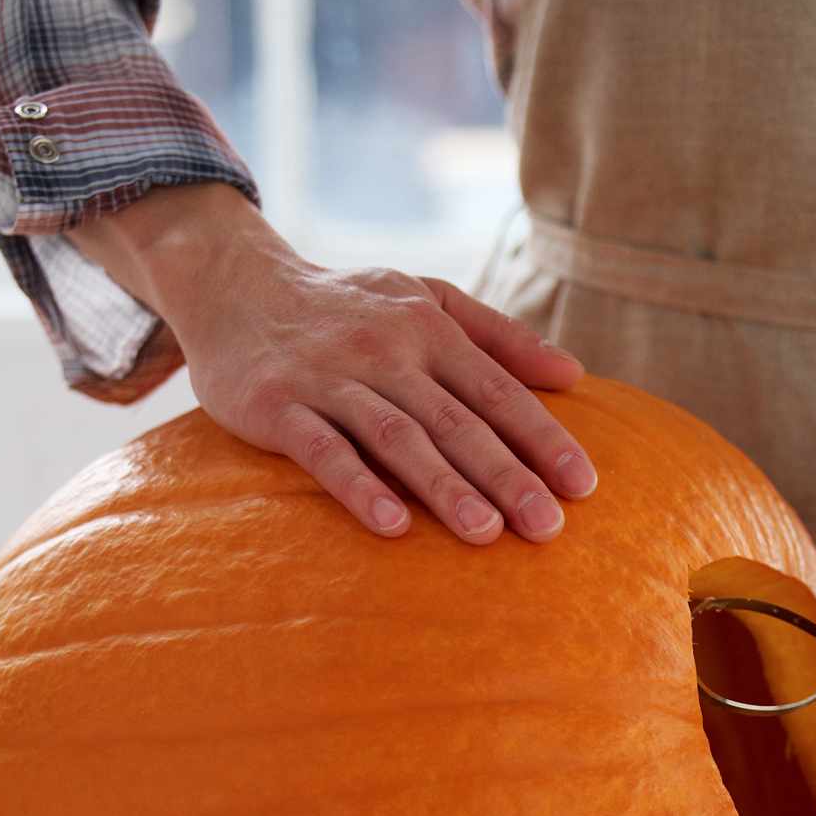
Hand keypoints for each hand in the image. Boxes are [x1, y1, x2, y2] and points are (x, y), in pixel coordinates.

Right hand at [69, 183, 594, 541]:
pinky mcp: (275, 404)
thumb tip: (574, 374)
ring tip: (485, 533)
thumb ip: (500, 337)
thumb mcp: (426, 298)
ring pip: (397, 435)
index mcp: (428, 327)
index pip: (497, 390)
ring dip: (443, 485)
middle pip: (456, 419)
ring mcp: (328, 377)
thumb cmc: (348, 305)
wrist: (233, 281)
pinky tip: (392, 525)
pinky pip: (322, 450)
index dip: (542, 438)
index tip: (582, 487)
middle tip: (548, 528)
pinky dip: (358, 485)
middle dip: (506, 474)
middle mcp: (384, 348)